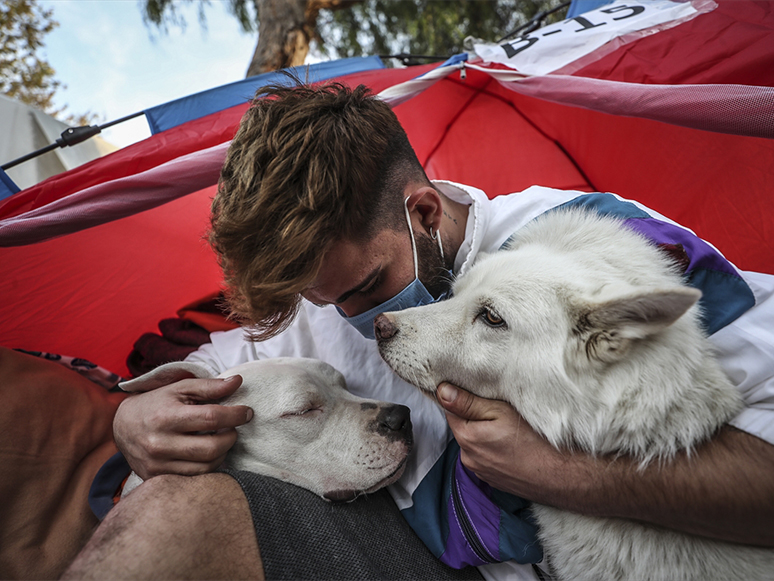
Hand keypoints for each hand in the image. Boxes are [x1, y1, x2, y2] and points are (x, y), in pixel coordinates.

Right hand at [113, 375, 252, 479]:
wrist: (122, 425)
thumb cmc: (157, 403)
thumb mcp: (180, 388)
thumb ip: (210, 386)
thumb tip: (238, 382)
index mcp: (166, 417)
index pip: (211, 418)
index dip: (235, 415)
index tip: (247, 412)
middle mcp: (160, 443)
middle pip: (211, 448)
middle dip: (231, 437)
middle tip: (233, 429)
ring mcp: (157, 464)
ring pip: (206, 467)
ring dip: (222, 453)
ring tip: (221, 440)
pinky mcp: (156, 478)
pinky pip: (193, 478)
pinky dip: (208, 466)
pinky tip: (209, 454)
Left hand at [437, 382, 773, 545]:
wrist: (574, 478)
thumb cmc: (543, 441)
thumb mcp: (504, 412)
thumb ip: (470, 402)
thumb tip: (440, 389)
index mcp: (469, 437)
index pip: (447, 405)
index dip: (449, 386)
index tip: (449, 370)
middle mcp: (471, 457)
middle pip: (461, 420)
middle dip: (468, 402)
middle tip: (484, 383)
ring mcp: (484, 470)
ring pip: (475, 435)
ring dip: (482, 421)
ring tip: (502, 406)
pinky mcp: (499, 478)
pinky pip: (488, 451)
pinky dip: (493, 439)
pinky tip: (511, 431)